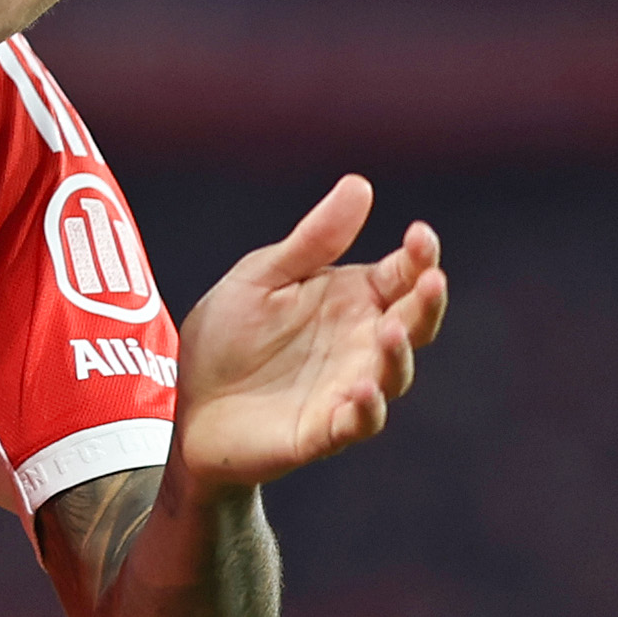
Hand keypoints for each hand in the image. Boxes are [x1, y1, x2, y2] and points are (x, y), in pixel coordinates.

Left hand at [172, 176, 446, 489]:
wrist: (186, 401)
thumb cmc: (230, 335)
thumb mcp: (264, 277)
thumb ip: (313, 241)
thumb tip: (360, 184)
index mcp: (354, 299)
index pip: (403, 275)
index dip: (420, 257)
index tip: (420, 235)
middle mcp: (362, 344)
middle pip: (414, 323)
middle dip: (427, 303)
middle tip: (431, 281)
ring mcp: (347, 389)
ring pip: (393, 374)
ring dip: (398, 354)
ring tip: (391, 330)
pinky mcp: (323, 431)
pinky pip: (357, 423)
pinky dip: (367, 409)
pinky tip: (361, 389)